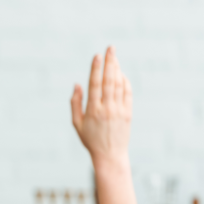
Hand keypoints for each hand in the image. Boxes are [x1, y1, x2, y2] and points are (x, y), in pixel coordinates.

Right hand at [71, 46, 136, 203]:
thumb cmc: (90, 139)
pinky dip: (125, 81)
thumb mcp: (77, 123)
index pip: (95, 85)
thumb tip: (77, 84)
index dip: (96, 69)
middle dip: (110, 62)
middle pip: (109, 80)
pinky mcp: (128, 113)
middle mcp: (107, 108)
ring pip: (119, 85)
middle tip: (111, 48)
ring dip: (117, 69)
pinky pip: (127, 93)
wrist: (110, 155)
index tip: (97, 56)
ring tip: (115, 57)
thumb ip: (75, 103)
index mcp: (93, 111)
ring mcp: (119, 110)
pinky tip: (121, 74)